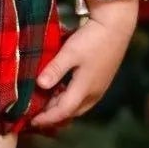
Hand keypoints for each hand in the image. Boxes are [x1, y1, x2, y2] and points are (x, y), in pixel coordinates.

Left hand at [33, 0, 139, 129]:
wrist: (117, 26)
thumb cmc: (92, 38)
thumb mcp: (70, 52)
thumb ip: (55, 69)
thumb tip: (40, 85)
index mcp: (85, 89)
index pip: (63, 111)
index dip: (47, 118)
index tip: (32, 121)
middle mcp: (94, 93)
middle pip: (71, 112)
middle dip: (53, 116)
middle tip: (36, 113)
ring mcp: (100, 88)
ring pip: (78, 106)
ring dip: (62, 107)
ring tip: (45, 102)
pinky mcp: (102, 81)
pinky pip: (84, 98)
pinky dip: (70, 99)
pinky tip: (60, 90)